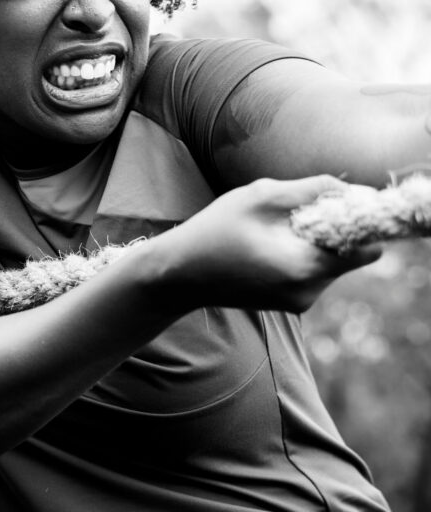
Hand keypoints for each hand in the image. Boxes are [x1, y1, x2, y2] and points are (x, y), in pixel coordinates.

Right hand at [163, 175, 381, 312]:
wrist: (178, 276)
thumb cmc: (213, 232)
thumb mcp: (260, 196)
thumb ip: (312, 189)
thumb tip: (352, 191)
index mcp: (305, 267)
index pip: (367, 250)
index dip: (358, 223)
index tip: (333, 207)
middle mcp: (309, 292)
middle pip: (347, 254)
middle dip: (327, 230)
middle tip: (285, 218)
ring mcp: (299, 302)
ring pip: (328, 262)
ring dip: (309, 242)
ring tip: (266, 234)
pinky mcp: (289, 304)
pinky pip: (311, 272)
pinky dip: (298, 256)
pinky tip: (263, 249)